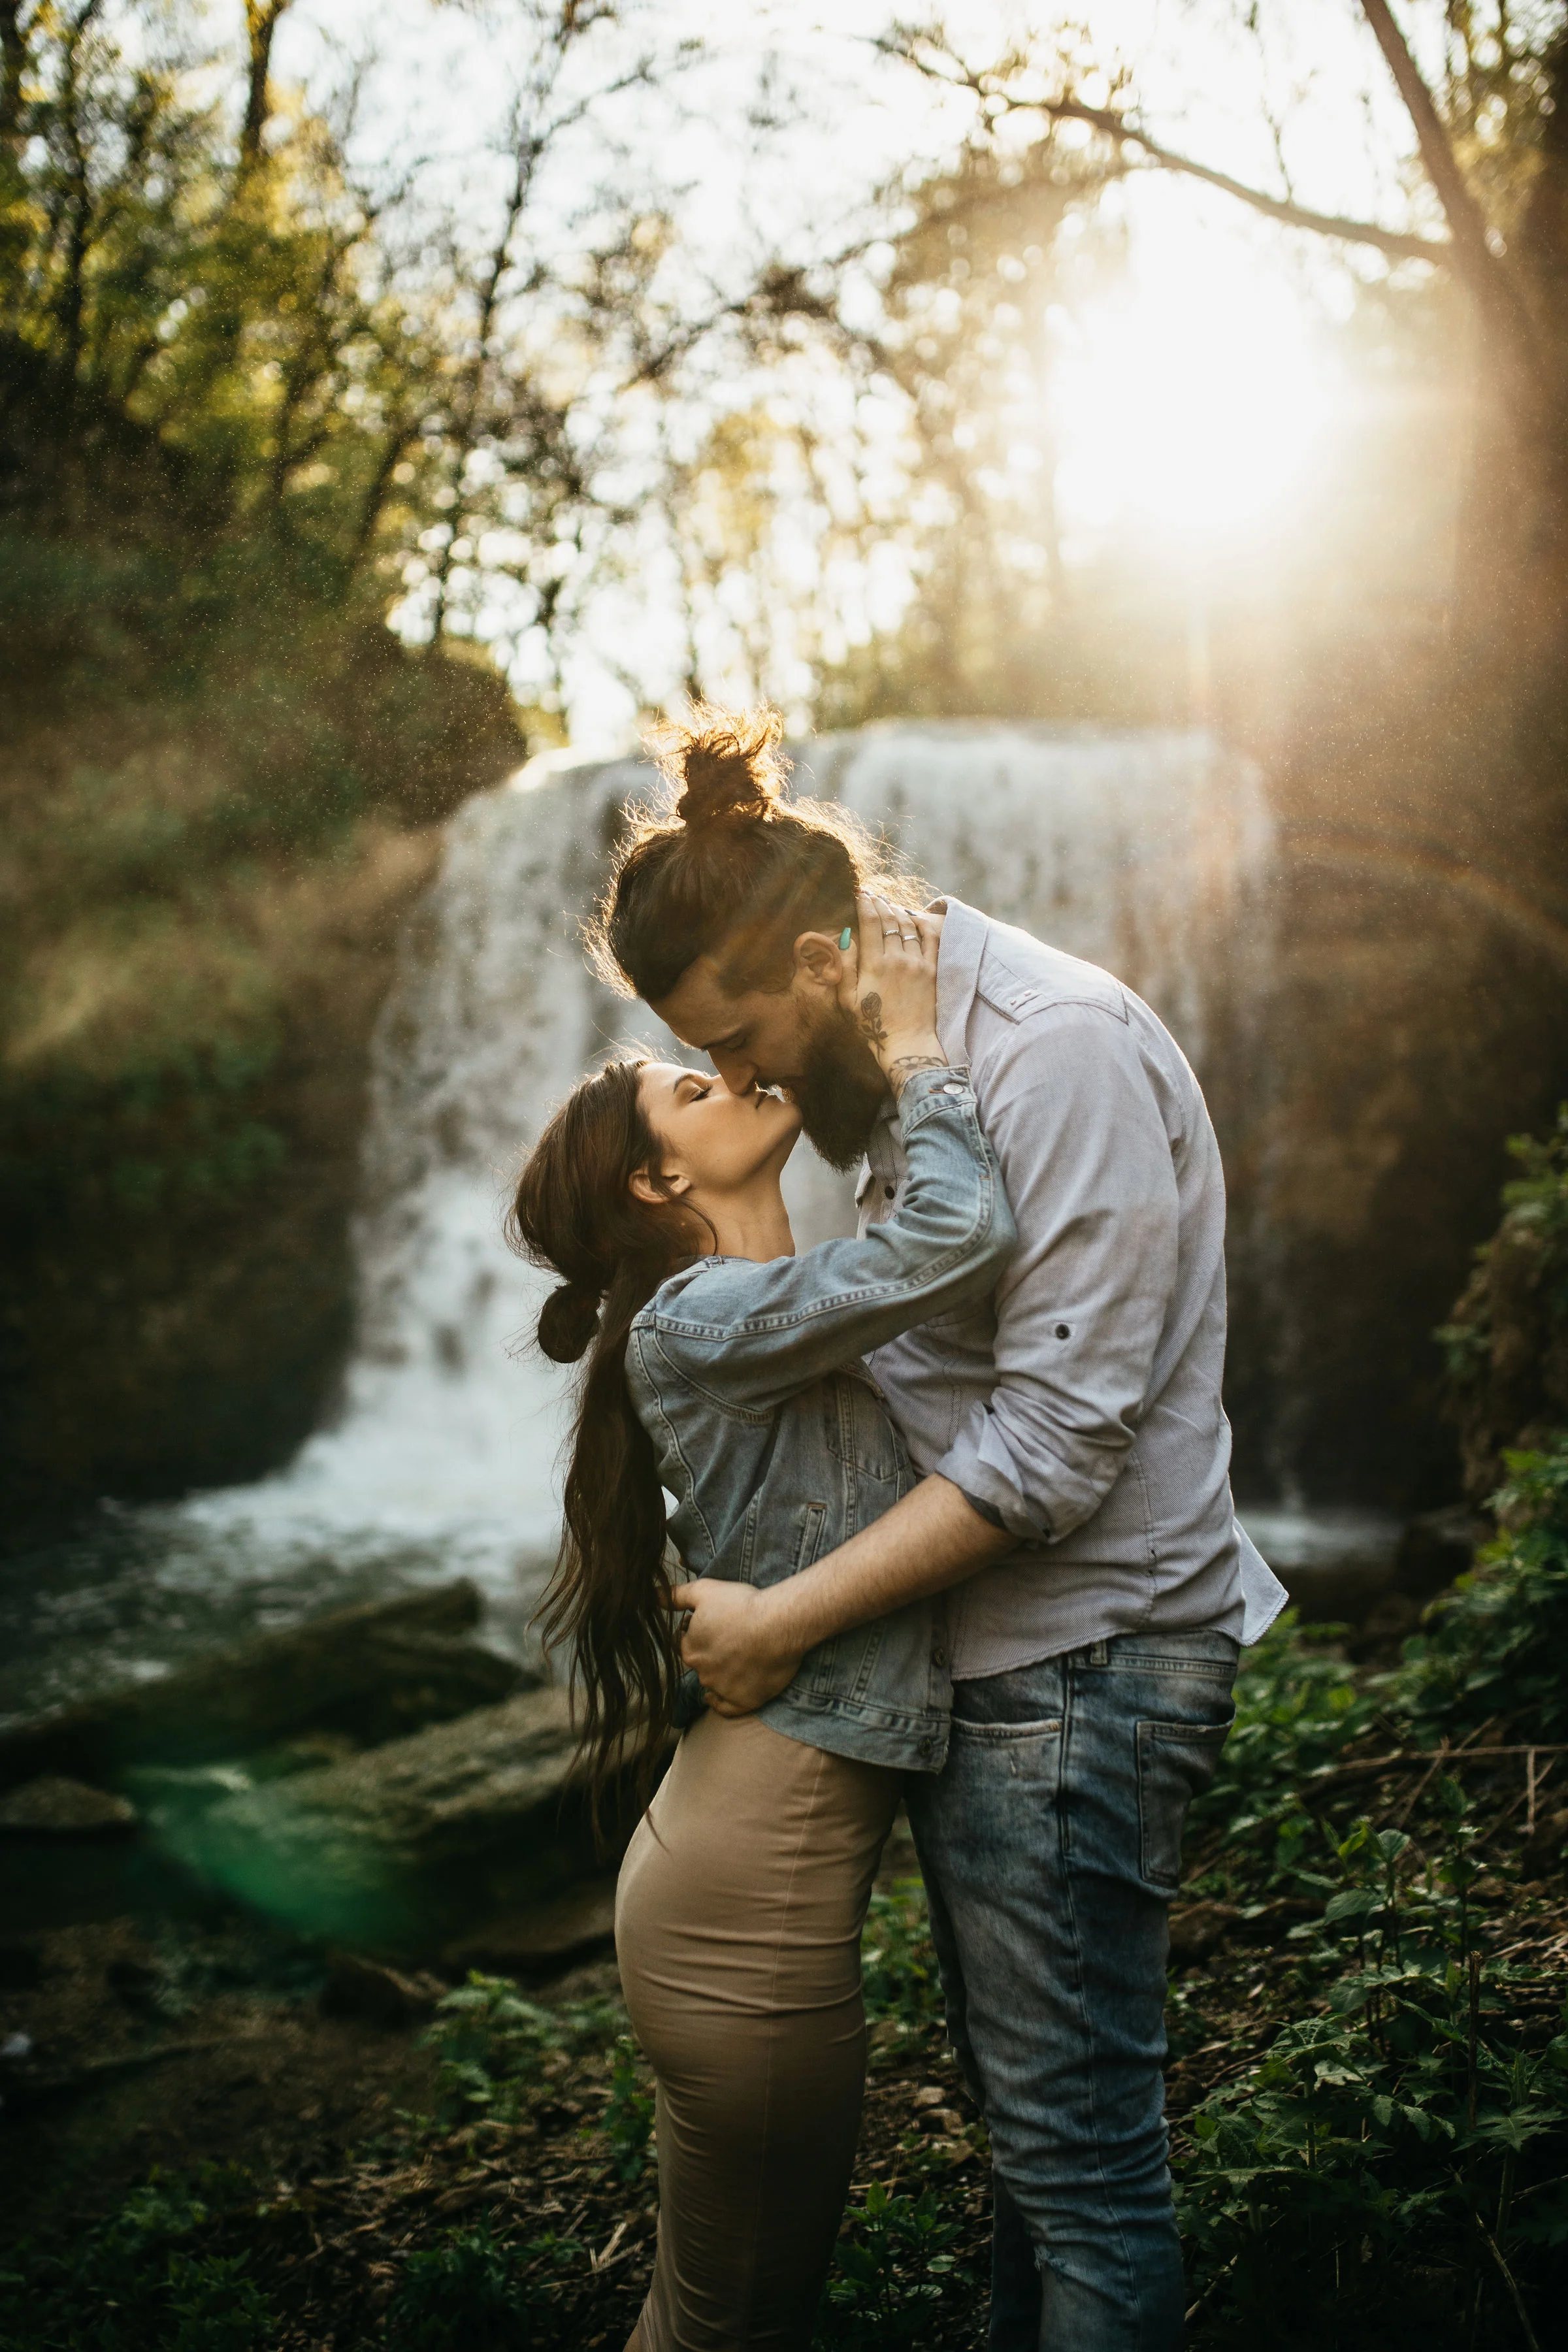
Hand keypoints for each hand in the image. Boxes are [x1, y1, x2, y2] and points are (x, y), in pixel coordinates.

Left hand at [665, 1579, 803, 1715]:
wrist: (779, 1624)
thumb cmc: (742, 1604)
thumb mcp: (704, 1591)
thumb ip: (675, 1596)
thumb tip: (652, 1596)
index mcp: (690, 1650)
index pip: (684, 1643)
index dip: (696, 1630)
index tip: (713, 1622)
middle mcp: (702, 1673)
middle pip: (700, 1663)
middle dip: (709, 1651)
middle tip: (729, 1636)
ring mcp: (723, 1690)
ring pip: (713, 1683)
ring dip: (719, 1672)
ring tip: (738, 1656)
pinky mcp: (745, 1701)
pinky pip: (726, 1708)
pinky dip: (722, 1702)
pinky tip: (723, 1694)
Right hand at [839, 891, 945, 1091]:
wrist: (907, 1043)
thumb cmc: (872, 1026)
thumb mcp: (848, 1000)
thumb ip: (844, 968)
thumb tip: (845, 939)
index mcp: (873, 964)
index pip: (869, 922)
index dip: (864, 904)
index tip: (859, 894)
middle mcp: (896, 958)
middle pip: (888, 919)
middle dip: (879, 903)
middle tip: (873, 895)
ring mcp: (917, 963)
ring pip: (907, 926)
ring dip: (897, 911)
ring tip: (889, 905)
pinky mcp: (932, 970)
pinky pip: (930, 938)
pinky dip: (922, 924)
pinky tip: (915, 918)